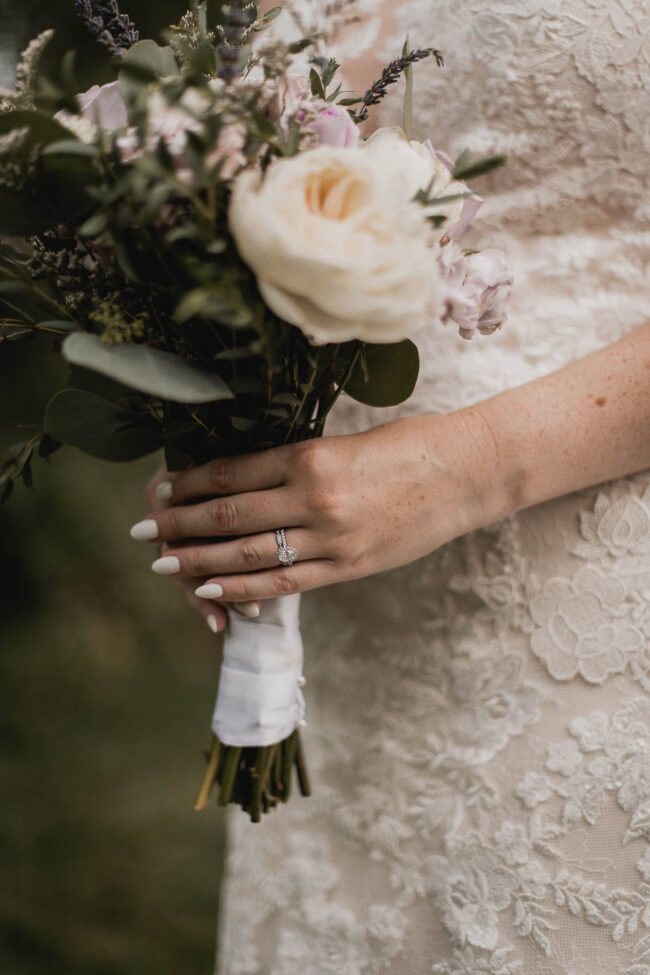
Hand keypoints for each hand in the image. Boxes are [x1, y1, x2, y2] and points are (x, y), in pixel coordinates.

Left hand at [131, 412, 501, 604]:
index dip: (189, 485)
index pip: (231, 473)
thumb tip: (245, 479)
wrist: (467, 473)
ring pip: (249, 553)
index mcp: (311, 455)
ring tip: (165, 563)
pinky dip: (243, 589)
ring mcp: (331, 538)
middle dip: (180, 525)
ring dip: (200, 560)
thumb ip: (296, 462)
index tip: (162, 491)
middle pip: (229, 515)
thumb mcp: (344, 442)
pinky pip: (285, 584)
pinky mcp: (349, 567)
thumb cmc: (408, 446)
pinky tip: (211, 590)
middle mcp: (314, 497)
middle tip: (145, 532)